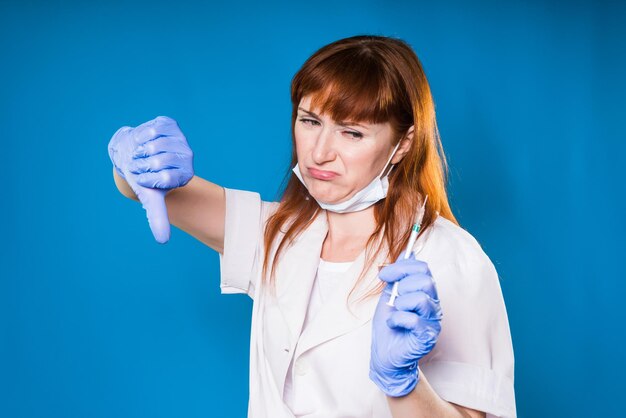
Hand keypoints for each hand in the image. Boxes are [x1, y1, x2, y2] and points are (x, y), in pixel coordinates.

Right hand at [107, 116, 193, 242]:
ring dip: (140, 152)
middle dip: (143, 165)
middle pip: (160, 161)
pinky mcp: (169, 124)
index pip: (166, 178)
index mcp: (186, 174)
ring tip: (142, 154)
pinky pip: (152, 130)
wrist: (132, 155)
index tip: (147, 180)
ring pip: (155, 145)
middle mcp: (187, 155)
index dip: (149, 179)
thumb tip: (162, 241)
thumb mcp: (150, 199)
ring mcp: (179, 138)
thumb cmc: (143, 178)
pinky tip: (143, 140)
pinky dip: (141, 136)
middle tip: (142, 166)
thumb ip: (158, 218)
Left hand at [369, 251, 441, 396]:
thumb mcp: (390, 295)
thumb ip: (399, 276)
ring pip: (421, 298)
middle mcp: (433, 305)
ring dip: (400, 304)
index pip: (423, 268)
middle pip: (425, 280)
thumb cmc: (389, 326)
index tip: (384, 275)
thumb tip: (407, 253)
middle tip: (392, 298)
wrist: (384, 355)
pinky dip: (397, 319)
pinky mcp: (427, 336)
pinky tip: (394, 324)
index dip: (401, 267)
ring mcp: (432, 321)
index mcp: (425, 292)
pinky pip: (413, 319)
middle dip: (402, 285)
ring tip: (395, 313)